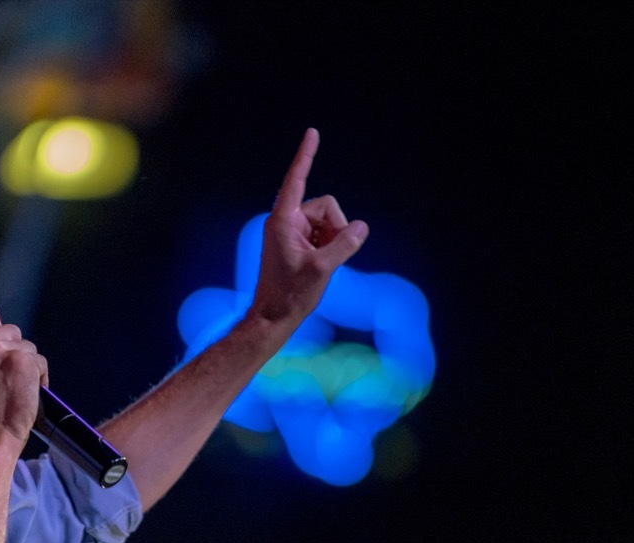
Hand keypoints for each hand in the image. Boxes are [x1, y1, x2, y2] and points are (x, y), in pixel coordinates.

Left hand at [250, 128, 368, 325]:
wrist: (273, 318)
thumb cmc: (290, 295)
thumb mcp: (323, 269)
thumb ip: (345, 244)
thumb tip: (361, 226)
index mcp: (282, 221)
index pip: (296, 180)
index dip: (306, 156)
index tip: (312, 133)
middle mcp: (284, 222)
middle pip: (325, 206)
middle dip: (335, 227)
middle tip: (327, 256)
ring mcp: (290, 233)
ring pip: (327, 221)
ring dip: (332, 240)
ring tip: (321, 265)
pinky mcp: (297, 244)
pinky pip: (323, 234)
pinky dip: (328, 247)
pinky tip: (320, 266)